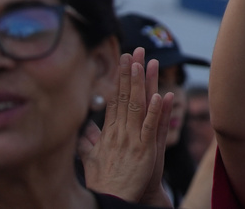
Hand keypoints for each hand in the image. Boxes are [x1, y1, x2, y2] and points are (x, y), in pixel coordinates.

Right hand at [79, 48, 173, 205]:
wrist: (112, 201)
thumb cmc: (104, 183)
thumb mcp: (92, 159)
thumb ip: (88, 142)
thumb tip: (83, 129)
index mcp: (109, 132)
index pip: (115, 98)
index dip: (120, 78)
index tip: (123, 59)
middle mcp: (119, 132)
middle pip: (126, 96)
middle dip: (131, 72)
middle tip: (136, 50)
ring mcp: (132, 139)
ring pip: (138, 106)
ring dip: (143, 83)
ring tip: (147, 62)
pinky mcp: (145, 150)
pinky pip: (151, 127)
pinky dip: (157, 111)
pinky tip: (162, 95)